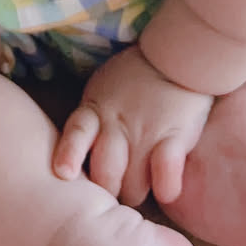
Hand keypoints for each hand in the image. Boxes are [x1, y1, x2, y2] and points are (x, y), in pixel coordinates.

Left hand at [52, 45, 212, 208]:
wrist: (181, 53)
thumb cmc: (137, 78)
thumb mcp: (104, 91)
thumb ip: (92, 120)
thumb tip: (74, 159)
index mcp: (96, 110)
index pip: (76, 133)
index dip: (69, 154)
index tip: (65, 173)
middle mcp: (117, 124)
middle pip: (104, 176)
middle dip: (110, 191)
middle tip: (118, 189)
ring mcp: (146, 133)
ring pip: (133, 187)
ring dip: (138, 192)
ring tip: (143, 185)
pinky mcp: (175, 137)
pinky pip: (166, 176)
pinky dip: (166, 188)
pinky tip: (167, 188)